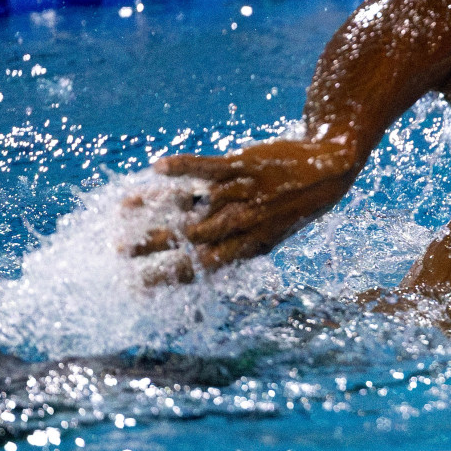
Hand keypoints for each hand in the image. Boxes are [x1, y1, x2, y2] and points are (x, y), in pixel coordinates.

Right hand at [128, 137, 361, 274]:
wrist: (332, 167)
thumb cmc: (297, 204)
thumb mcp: (273, 232)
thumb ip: (239, 243)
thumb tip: (202, 255)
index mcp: (251, 245)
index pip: (203, 267)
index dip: (169, 277)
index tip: (137, 286)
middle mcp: (245, 222)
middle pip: (191, 238)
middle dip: (153, 246)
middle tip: (118, 251)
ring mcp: (244, 192)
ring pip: (194, 203)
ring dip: (156, 206)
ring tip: (123, 211)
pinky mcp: (245, 164)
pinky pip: (209, 167)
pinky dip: (183, 167)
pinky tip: (157, 168)